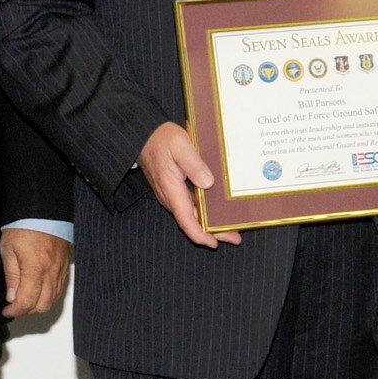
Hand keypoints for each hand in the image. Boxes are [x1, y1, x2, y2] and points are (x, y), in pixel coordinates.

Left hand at [0, 227, 71, 317]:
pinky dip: (50, 294)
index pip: (27, 302)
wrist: (43, 210)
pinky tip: (39, 289)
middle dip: (27, 310)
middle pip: (43, 305)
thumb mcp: (8, 250)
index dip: (15, 311)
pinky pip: (60, 288)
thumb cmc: (24, 225)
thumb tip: (12, 297)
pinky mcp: (66, 265)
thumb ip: (11, 276)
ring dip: (39, 303)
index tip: (7, 311)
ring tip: (26, 298)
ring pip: (54, 299)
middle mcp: (51, 272)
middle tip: (15, 305)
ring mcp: (61, 269)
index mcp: (35, 269)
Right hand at [139, 121, 241, 248]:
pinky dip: (203, 211)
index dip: (199, 234)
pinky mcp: (173, 188)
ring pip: (191, 214)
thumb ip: (194, 164)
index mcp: (171, 188)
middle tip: (235, 238)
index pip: (185, 219)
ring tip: (230, 227)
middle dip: (212, 232)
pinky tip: (215, 210)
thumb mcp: (180, 145)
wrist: (143, 135)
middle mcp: (170, 195)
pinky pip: (189, 205)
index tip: (214, 243)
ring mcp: (171, 193)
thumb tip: (208, 183)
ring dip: (209, 223)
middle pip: (192, 221)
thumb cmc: (161, 138)